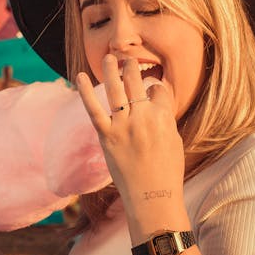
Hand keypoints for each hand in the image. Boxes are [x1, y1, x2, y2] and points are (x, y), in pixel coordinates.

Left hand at [75, 55, 185, 207]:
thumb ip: (164, 119)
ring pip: (116, 90)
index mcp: (164, 117)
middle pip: (136, 83)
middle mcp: (143, 117)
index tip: (151, 90)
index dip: (155, 87)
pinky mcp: (107, 136)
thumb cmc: (167, 172)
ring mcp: (124, 126)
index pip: (158, 90)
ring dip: (112, 69)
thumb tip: (155, 103)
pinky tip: (79, 76)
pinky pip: (94, 110)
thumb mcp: (174, 141)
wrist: (152, 197)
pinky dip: (86, 92)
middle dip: (132, 68)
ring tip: (109, 57)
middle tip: (128, 60)